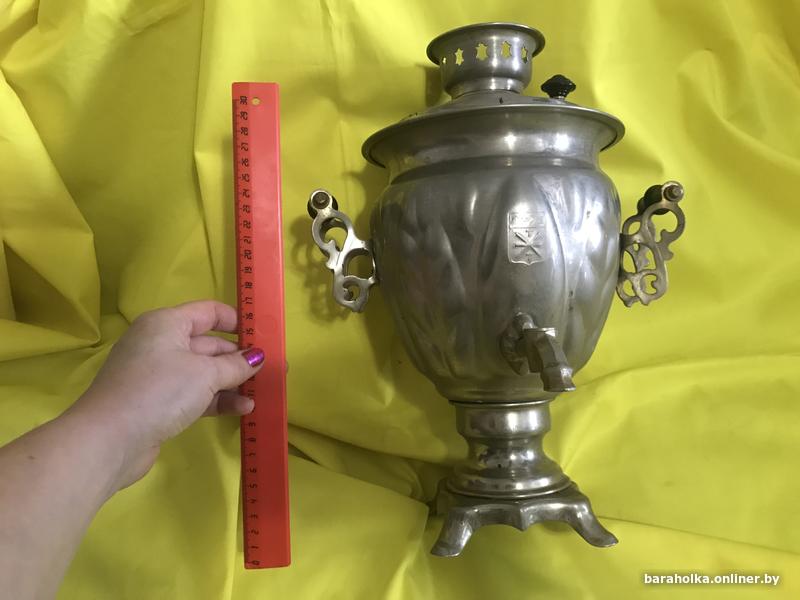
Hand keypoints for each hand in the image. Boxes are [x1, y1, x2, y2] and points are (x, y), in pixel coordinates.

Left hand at [67, 300, 263, 490]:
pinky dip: (216, 399)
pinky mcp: (156, 402)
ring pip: (203, 372)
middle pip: (208, 344)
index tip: (263, 337)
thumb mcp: (205, 374)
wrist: (110, 440)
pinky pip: (193, 394)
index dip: (237, 321)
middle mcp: (159, 343)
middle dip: (239, 358)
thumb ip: (236, 365)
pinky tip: (241, 409)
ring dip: (231, 382)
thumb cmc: (160, 391)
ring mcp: (156, 375)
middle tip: (270, 371)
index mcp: (166, 323)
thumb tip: (258, 357)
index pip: (209, 312)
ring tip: (259, 394)